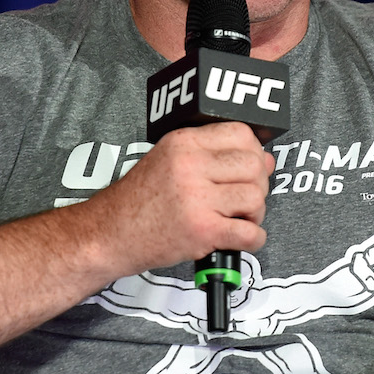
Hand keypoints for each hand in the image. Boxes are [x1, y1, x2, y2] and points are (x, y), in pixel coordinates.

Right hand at [85, 121, 273, 277]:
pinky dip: (253, 239)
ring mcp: (197, 198)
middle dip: (258, 184)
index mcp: (183, 143)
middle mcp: (190, 166)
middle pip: (253, 165)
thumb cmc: (138, 201)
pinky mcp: (202, 230)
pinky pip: (250, 233)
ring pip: (255, 197)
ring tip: (238, 218)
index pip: (241, 133)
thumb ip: (214, 157)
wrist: (108, 234)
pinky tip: (239, 238)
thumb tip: (265, 160)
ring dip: (255, 213)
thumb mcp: (169, 161)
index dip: (253, 152)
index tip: (248, 168)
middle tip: (244, 198)